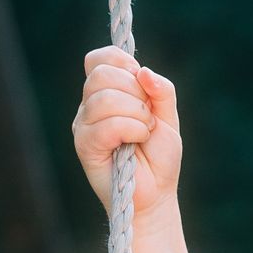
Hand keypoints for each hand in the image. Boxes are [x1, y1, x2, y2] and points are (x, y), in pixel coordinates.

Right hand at [72, 47, 182, 225]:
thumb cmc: (159, 157)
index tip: (142, 85)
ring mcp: (84, 125)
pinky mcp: (84, 145)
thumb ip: (161, 90)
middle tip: (147, 117)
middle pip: (102, 74)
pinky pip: (107, 124)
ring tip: (144, 132)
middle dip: (135, 92)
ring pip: (105, 98)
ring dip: (137, 114)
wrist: (156, 194)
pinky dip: (131, 129)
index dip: (123, 63)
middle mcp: (89, 106)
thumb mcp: (168, 117)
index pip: (100, 58)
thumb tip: (143, 71)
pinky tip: (136, 142)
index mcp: (106, 93)